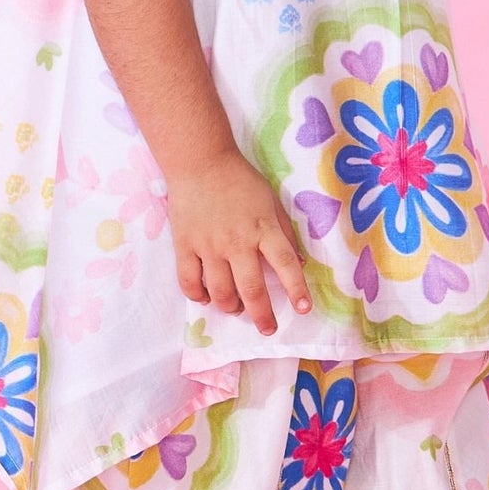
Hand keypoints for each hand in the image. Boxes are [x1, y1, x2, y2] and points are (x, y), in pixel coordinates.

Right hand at [168, 148, 313, 334]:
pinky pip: (189, 281)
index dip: (296, 289)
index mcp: (262, 229)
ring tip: (236, 308)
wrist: (200, 161)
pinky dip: (198, 295)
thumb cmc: (240, 181)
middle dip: (262, 315)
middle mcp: (237, 242)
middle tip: (268, 328)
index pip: (285, 264)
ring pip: (220, 292)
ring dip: (231, 307)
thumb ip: (284, 232)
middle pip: (252, 288)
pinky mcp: (184, 245)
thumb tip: (298, 263)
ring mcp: (209, 246)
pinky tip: (205, 297)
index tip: (304, 309)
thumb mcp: (271, 202)